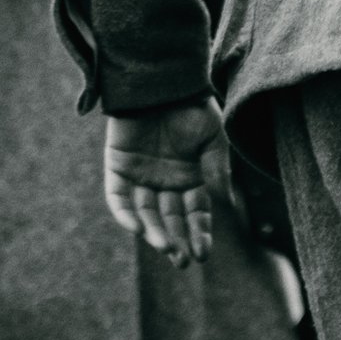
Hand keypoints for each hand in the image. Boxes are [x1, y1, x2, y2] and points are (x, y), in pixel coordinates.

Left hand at [104, 99, 227, 266]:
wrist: (162, 79)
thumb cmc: (191, 105)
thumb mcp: (212, 138)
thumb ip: (216, 170)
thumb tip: (223, 204)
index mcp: (191, 176)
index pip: (195, 213)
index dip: (199, 233)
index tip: (202, 253)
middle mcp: (165, 181)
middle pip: (170, 218)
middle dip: (177, 240)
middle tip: (181, 260)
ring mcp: (140, 176)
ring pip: (146, 213)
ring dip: (155, 232)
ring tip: (166, 247)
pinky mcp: (118, 168)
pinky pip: (119, 198)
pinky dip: (125, 214)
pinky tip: (138, 229)